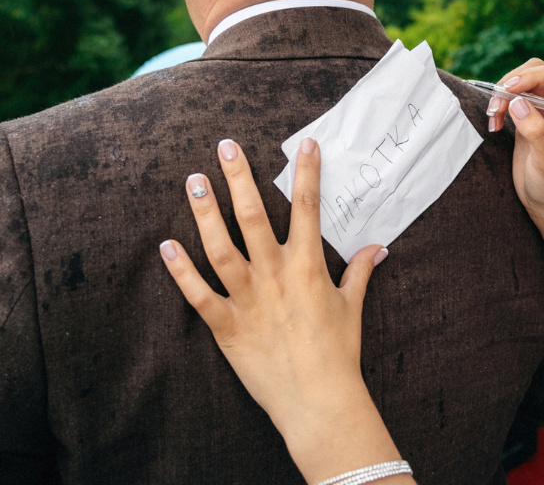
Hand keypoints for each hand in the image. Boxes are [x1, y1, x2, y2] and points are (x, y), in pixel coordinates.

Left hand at [160, 138, 400, 480]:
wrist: (318, 400)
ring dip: (206, 213)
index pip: (308, 208)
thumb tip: (376, 248)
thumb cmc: (338, 353)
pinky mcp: (226, 326)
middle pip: (254, 216)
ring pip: (221, 248)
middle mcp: (275, 275)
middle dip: (239, 178)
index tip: (304, 143)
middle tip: (225, 146)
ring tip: (194, 182)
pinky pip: (198, 295)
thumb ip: (359, 272)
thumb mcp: (351, 306)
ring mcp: (248, 299)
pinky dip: (180, 272)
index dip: (307, 173)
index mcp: (308, 266)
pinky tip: (166, 246)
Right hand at [489, 59, 543, 223]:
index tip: (510, 91)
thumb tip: (518, 102)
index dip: (533, 76)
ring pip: (521, 81)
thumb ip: (536, 131)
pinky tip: (494, 124)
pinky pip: (511, 97)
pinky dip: (499, 104)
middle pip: (537, 71)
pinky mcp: (526, 117)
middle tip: (496, 106)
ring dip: (502, 93)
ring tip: (493, 117)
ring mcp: (542, 110)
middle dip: (513, 82)